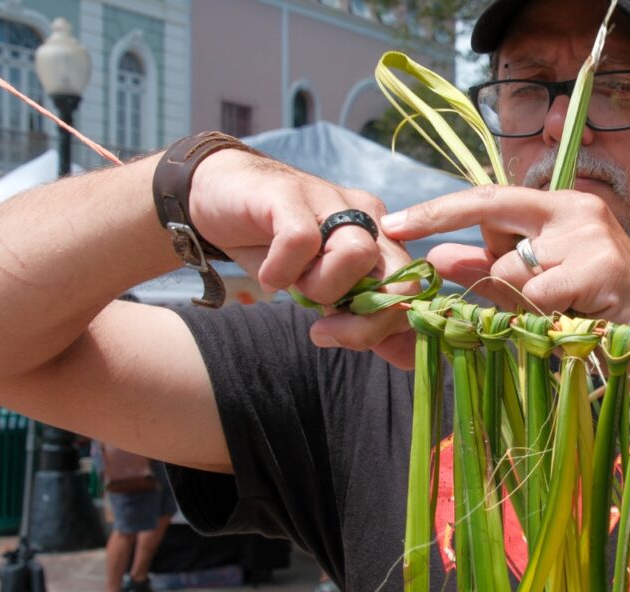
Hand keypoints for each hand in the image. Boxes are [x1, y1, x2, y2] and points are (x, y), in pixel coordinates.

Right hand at [186, 150, 417, 367]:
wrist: (217, 198)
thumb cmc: (275, 250)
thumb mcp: (323, 292)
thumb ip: (362, 319)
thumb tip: (408, 360)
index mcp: (380, 241)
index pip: (413, 291)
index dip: (389, 328)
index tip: (350, 340)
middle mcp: (366, 218)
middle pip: (400, 277)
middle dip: (365, 323)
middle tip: (323, 330)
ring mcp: (330, 202)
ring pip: (358, 254)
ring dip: (323, 288)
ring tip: (294, 287)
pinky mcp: (289, 194)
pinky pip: (300, 240)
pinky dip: (282, 271)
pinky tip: (268, 276)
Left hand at [380, 186, 629, 327]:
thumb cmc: (601, 317)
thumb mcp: (537, 291)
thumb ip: (489, 271)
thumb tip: (435, 259)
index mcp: (562, 208)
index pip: (490, 198)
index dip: (440, 210)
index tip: (394, 223)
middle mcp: (577, 210)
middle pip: (496, 225)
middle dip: (464, 245)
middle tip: (442, 259)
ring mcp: (592, 236)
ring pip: (514, 271)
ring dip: (524, 306)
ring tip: (563, 316)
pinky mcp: (601, 267)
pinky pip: (538, 297)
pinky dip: (546, 319)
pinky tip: (579, 322)